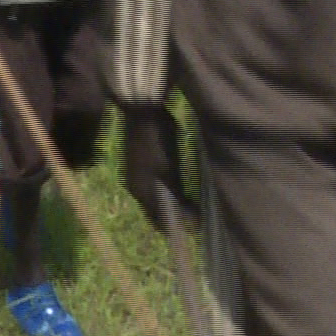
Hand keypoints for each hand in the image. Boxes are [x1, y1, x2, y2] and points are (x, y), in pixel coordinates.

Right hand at [121, 104, 195, 233]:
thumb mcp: (168, 169)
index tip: (196, 227)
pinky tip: (181, 184)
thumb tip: (190, 223)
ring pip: (156, 197)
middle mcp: (136, 186)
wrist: (142, 108)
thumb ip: (177, 195)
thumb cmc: (157, 139)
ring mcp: (137, 173)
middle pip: (156, 210)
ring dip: (173, 202)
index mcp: (140, 191)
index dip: (176, 227)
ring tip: (194, 202)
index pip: (157, 220)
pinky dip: (169, 189)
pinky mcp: (141, 162)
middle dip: (175, 215)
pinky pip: (155, 184)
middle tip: (199, 215)